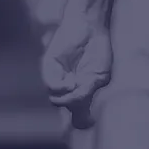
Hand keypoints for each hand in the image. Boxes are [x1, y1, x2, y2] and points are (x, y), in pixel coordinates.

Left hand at [40, 9, 111, 130]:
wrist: (90, 26)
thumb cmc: (98, 50)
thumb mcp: (99, 77)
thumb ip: (87, 93)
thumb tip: (79, 111)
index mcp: (80, 88)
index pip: (77, 113)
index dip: (81, 120)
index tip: (90, 121)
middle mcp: (66, 84)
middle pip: (66, 107)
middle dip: (76, 108)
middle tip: (86, 99)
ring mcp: (57, 76)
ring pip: (56, 99)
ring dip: (68, 98)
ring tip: (79, 87)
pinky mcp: (49, 66)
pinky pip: (51, 86)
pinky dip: (62, 88)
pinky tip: (72, 82)